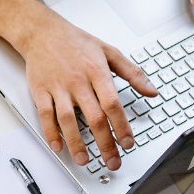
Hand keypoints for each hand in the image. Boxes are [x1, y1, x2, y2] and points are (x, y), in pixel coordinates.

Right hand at [9, 7, 155, 172]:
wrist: (42, 32)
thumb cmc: (76, 42)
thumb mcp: (109, 51)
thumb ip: (133, 73)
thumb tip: (152, 91)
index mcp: (97, 72)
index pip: (112, 104)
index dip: (122, 126)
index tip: (128, 143)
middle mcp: (78, 81)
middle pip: (94, 118)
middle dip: (105, 143)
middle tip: (112, 160)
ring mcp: (58, 88)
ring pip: (68, 120)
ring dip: (77, 143)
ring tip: (85, 160)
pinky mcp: (41, 91)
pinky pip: (45, 115)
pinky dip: (51, 133)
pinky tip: (58, 146)